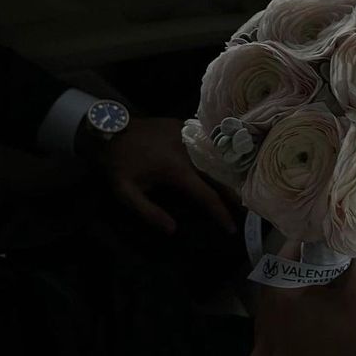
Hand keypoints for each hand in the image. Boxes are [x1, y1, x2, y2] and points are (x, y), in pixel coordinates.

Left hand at [88, 117, 237, 235]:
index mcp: (177, 170)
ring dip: (229, 174)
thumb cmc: (118, 163)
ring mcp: (189, 136)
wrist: (109, 127)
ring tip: (240, 189)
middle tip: (245, 210)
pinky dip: (217, 156)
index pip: (207, 196)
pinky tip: (225, 163)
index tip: (231, 228)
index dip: (221, 214)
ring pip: (216, 158)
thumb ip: (149, 212)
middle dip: (234, 195)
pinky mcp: (185, 126)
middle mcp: (189, 152)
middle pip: (220, 177)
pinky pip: (206, 143)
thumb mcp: (126, 192)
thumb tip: (173, 229)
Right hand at [217, 252, 355, 355]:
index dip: (344, 247)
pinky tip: (337, 329)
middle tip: (320, 284)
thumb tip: (307, 230)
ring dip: (354, 299)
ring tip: (326, 310)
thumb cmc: (280, 336)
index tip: (329, 247)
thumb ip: (293, 249)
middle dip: (346, 277)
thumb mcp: (278, 286)